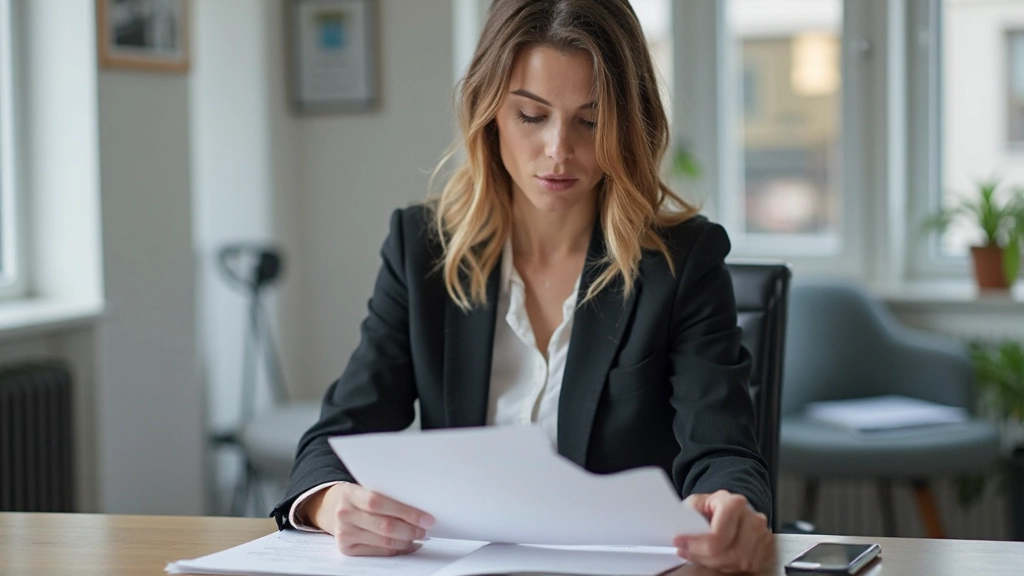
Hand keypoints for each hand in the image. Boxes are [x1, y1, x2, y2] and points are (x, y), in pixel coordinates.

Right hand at [304, 482, 435, 555]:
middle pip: (384, 526)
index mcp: (350, 493)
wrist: (335, 507)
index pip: (378, 502)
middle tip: (425, 529)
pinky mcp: (346, 548)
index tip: (427, 517)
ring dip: (407, 540)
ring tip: (419, 536)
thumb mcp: (369, 487)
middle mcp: (344, 514)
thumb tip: (421, 506)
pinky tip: (408, 544)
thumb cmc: (360, 496)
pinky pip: (379, 552)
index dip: (406, 512)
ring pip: (384, 541)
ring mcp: (344, 533)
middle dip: (410, 529)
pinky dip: (397, 549)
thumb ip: (388, 494)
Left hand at [673, 490, 773, 572]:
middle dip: (703, 557)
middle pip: (729, 553)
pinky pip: (746, 566)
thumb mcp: (698, 501)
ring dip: (714, 563)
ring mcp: (762, 535)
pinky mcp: (765, 549)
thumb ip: (690, 511)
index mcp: (734, 503)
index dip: (696, 544)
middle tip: (686, 552)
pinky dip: (727, 566)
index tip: (679, 543)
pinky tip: (715, 558)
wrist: (732, 508)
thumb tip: (679, 522)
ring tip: (699, 555)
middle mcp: (752, 519)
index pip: (717, 535)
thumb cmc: (714, 506)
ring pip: (738, 562)